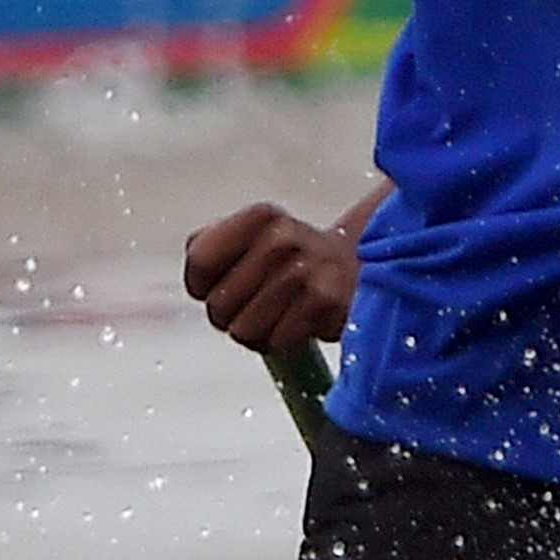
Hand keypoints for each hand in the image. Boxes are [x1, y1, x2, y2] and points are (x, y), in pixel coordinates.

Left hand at [182, 203, 361, 352]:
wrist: (362, 264)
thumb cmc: (292, 257)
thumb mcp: (253, 234)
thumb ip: (210, 248)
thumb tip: (198, 285)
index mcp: (261, 217)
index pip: (200, 260)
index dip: (200, 285)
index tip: (213, 286)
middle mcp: (283, 238)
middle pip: (218, 304)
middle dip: (230, 316)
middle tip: (254, 304)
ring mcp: (305, 271)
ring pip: (244, 330)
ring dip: (258, 332)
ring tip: (277, 315)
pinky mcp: (326, 303)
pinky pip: (277, 342)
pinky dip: (284, 341)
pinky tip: (298, 323)